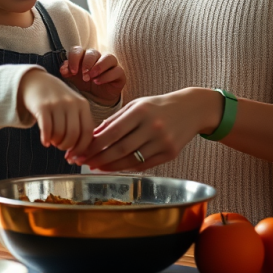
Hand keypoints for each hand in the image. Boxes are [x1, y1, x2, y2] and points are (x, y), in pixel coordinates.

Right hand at [18, 69, 93, 155]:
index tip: (75, 156)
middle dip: (66, 147)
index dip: (81, 148)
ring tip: (53, 140)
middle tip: (61, 146)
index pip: (87, 132)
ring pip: (59, 134)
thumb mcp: (73, 106)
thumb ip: (79, 124)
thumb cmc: (57, 100)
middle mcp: (71, 103)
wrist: (37, 82)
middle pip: (73, 135)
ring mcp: (57, 104)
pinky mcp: (42, 106)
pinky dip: (46, 139)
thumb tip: (81, 153)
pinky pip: (46, 129)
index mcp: (83, 105)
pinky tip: (45, 141)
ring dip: (56, 143)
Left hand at [59, 46, 124, 106]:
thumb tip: (62, 69)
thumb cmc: (85, 84)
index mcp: (84, 56)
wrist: (98, 98)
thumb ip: (67, 72)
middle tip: (83, 75)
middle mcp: (98, 57)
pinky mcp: (119, 73)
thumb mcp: (74, 79)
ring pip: (109, 57)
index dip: (74, 58)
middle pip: (93, 52)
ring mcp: (110, 64)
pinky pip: (117, 70)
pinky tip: (98, 82)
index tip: (72, 71)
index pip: (78, 49)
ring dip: (99, 66)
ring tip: (92, 77)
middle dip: (87, 63)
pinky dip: (107, 76)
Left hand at [69, 87, 220, 170]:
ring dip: (110, 166)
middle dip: (98, 158)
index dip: (94, 144)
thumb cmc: (158, 105)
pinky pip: (143, 165)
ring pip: (130, 160)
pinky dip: (126, 167)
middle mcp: (152, 127)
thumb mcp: (136, 105)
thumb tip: (94, 135)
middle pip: (120, 148)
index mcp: (141, 111)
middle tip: (82, 162)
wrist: (191, 109)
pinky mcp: (170, 154)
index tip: (81, 150)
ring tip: (95, 166)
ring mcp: (163, 142)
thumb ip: (116, 119)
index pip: (112, 132)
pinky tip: (114, 167)